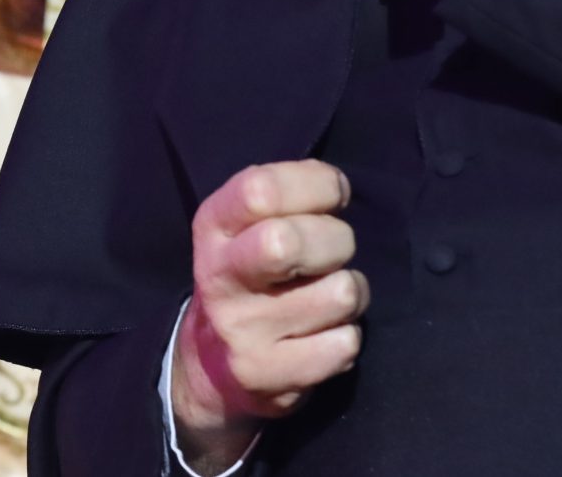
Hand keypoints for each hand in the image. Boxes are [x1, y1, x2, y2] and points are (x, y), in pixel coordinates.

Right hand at [171, 160, 364, 470]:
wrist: (211, 366)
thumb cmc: (251, 273)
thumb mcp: (248, 224)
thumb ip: (288, 194)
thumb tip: (337, 187)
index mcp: (213, 226)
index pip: (261, 190)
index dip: (316, 185)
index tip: (333, 197)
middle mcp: (219, 277)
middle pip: (289, 242)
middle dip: (337, 241)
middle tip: (332, 254)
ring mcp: (241, 331)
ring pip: (339, 294)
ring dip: (350, 293)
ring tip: (328, 298)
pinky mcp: (266, 377)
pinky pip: (344, 344)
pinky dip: (346, 337)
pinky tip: (323, 336)